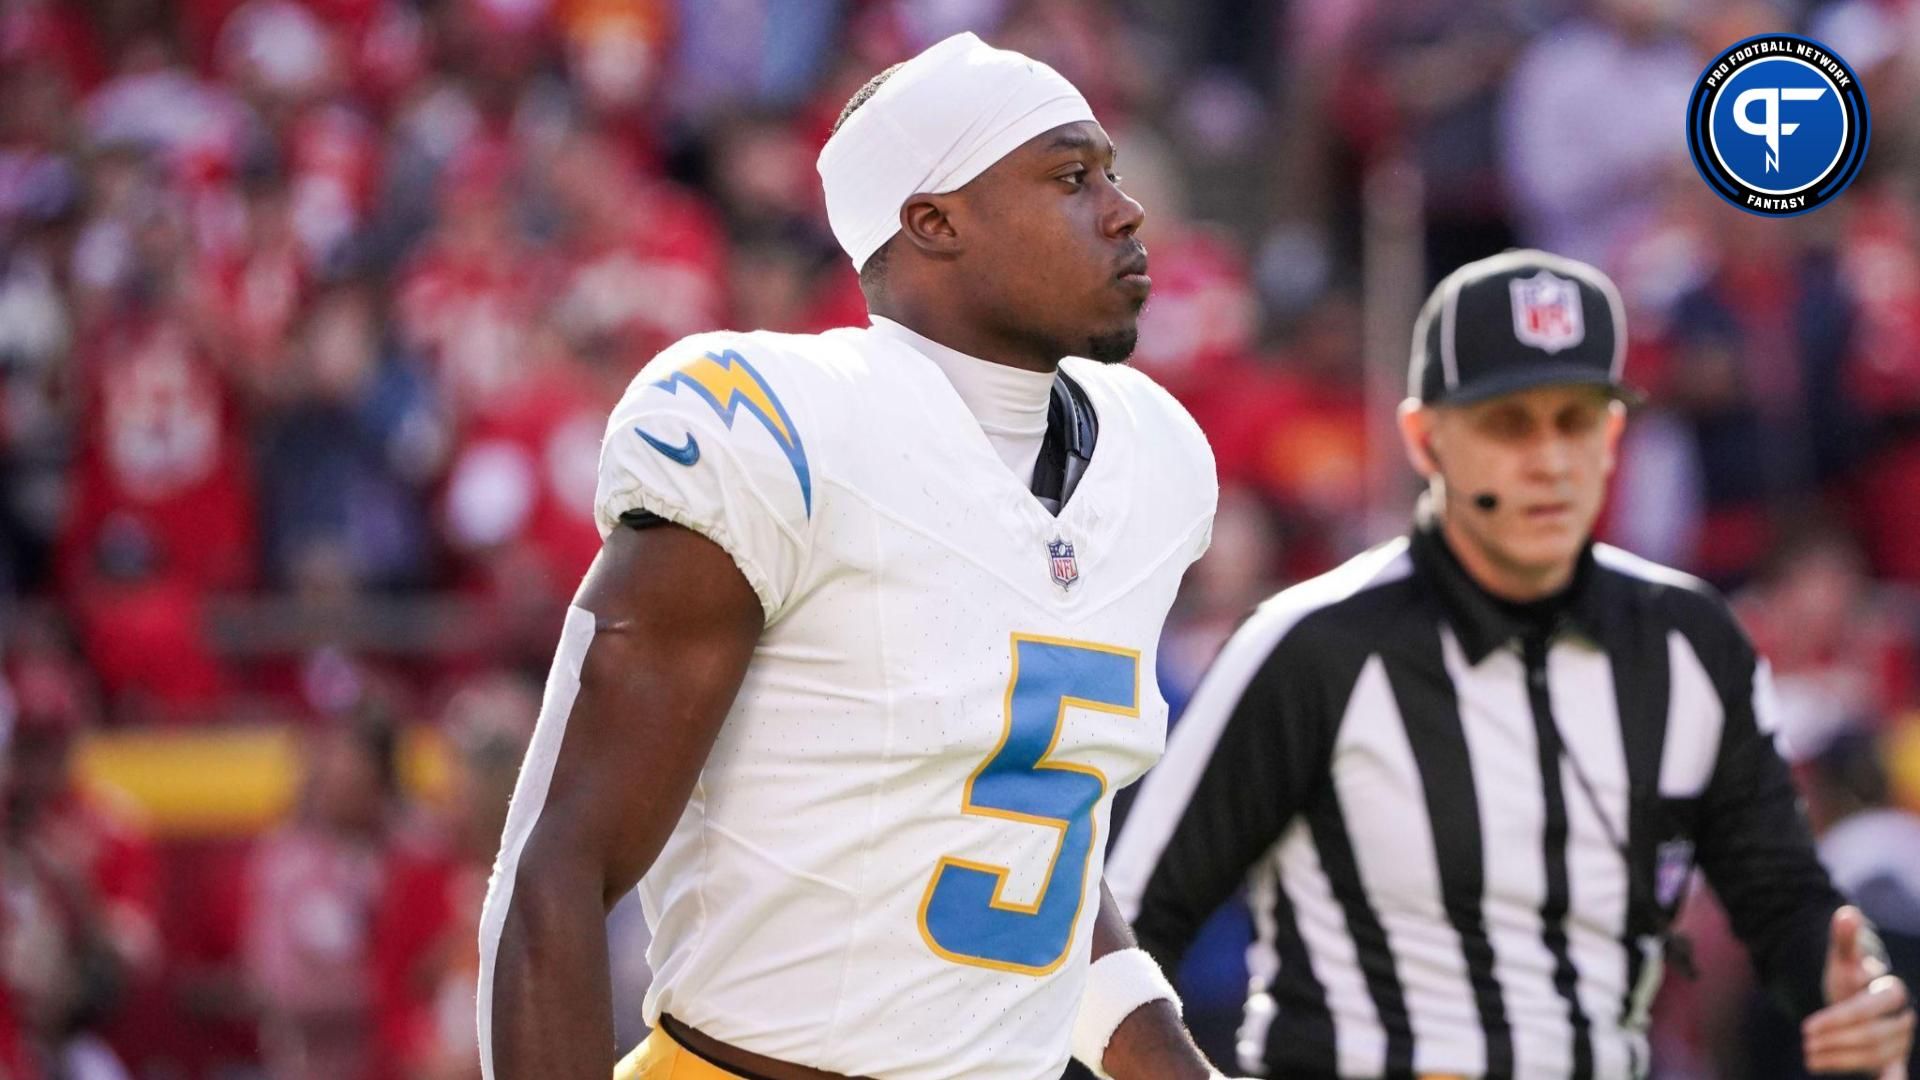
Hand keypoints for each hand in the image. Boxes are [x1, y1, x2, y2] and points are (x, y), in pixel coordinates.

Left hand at [1803, 906, 1913, 1076]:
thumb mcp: (1843, 960)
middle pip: (1869, 1036)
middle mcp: (1902, 1017)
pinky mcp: (1895, 1058)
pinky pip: (1895, 1072)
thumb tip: (1847, 913)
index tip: (1806, 1028)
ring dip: (1840, 1060)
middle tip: (1804, 1044)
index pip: (1865, 1010)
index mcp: (1890, 991)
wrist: (1860, 996)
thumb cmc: (1850, 978)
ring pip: (1873, 1056)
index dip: (1836, 1020)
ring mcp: (1901, 1039)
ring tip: (1810, 1058)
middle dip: (1834, 1041)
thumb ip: (1845, 939)